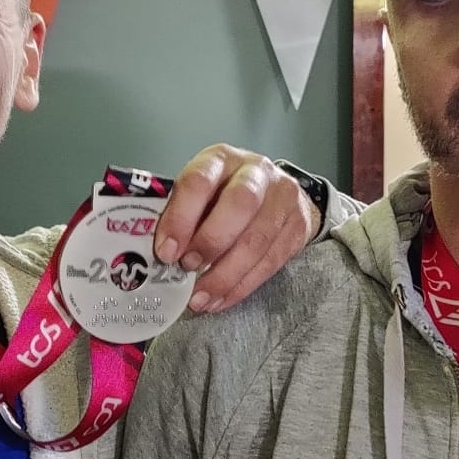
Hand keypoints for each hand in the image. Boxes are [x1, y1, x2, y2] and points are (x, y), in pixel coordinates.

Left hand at [152, 145, 321, 313]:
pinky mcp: (298, 227)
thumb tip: (160, 253)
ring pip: (257, 240)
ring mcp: (283, 198)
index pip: (199, 181)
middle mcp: (256, 172)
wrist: (278, 193)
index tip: (166, 251)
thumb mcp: (201, 191)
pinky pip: (270, 263)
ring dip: (225, 275)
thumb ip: (181, 213)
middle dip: (210, 242)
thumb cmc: (226, 193)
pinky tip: (220, 299)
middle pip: (239, 204)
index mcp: (221, 158)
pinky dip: (241, 287)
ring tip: (200, 297)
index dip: (180, 218)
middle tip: (187, 269)